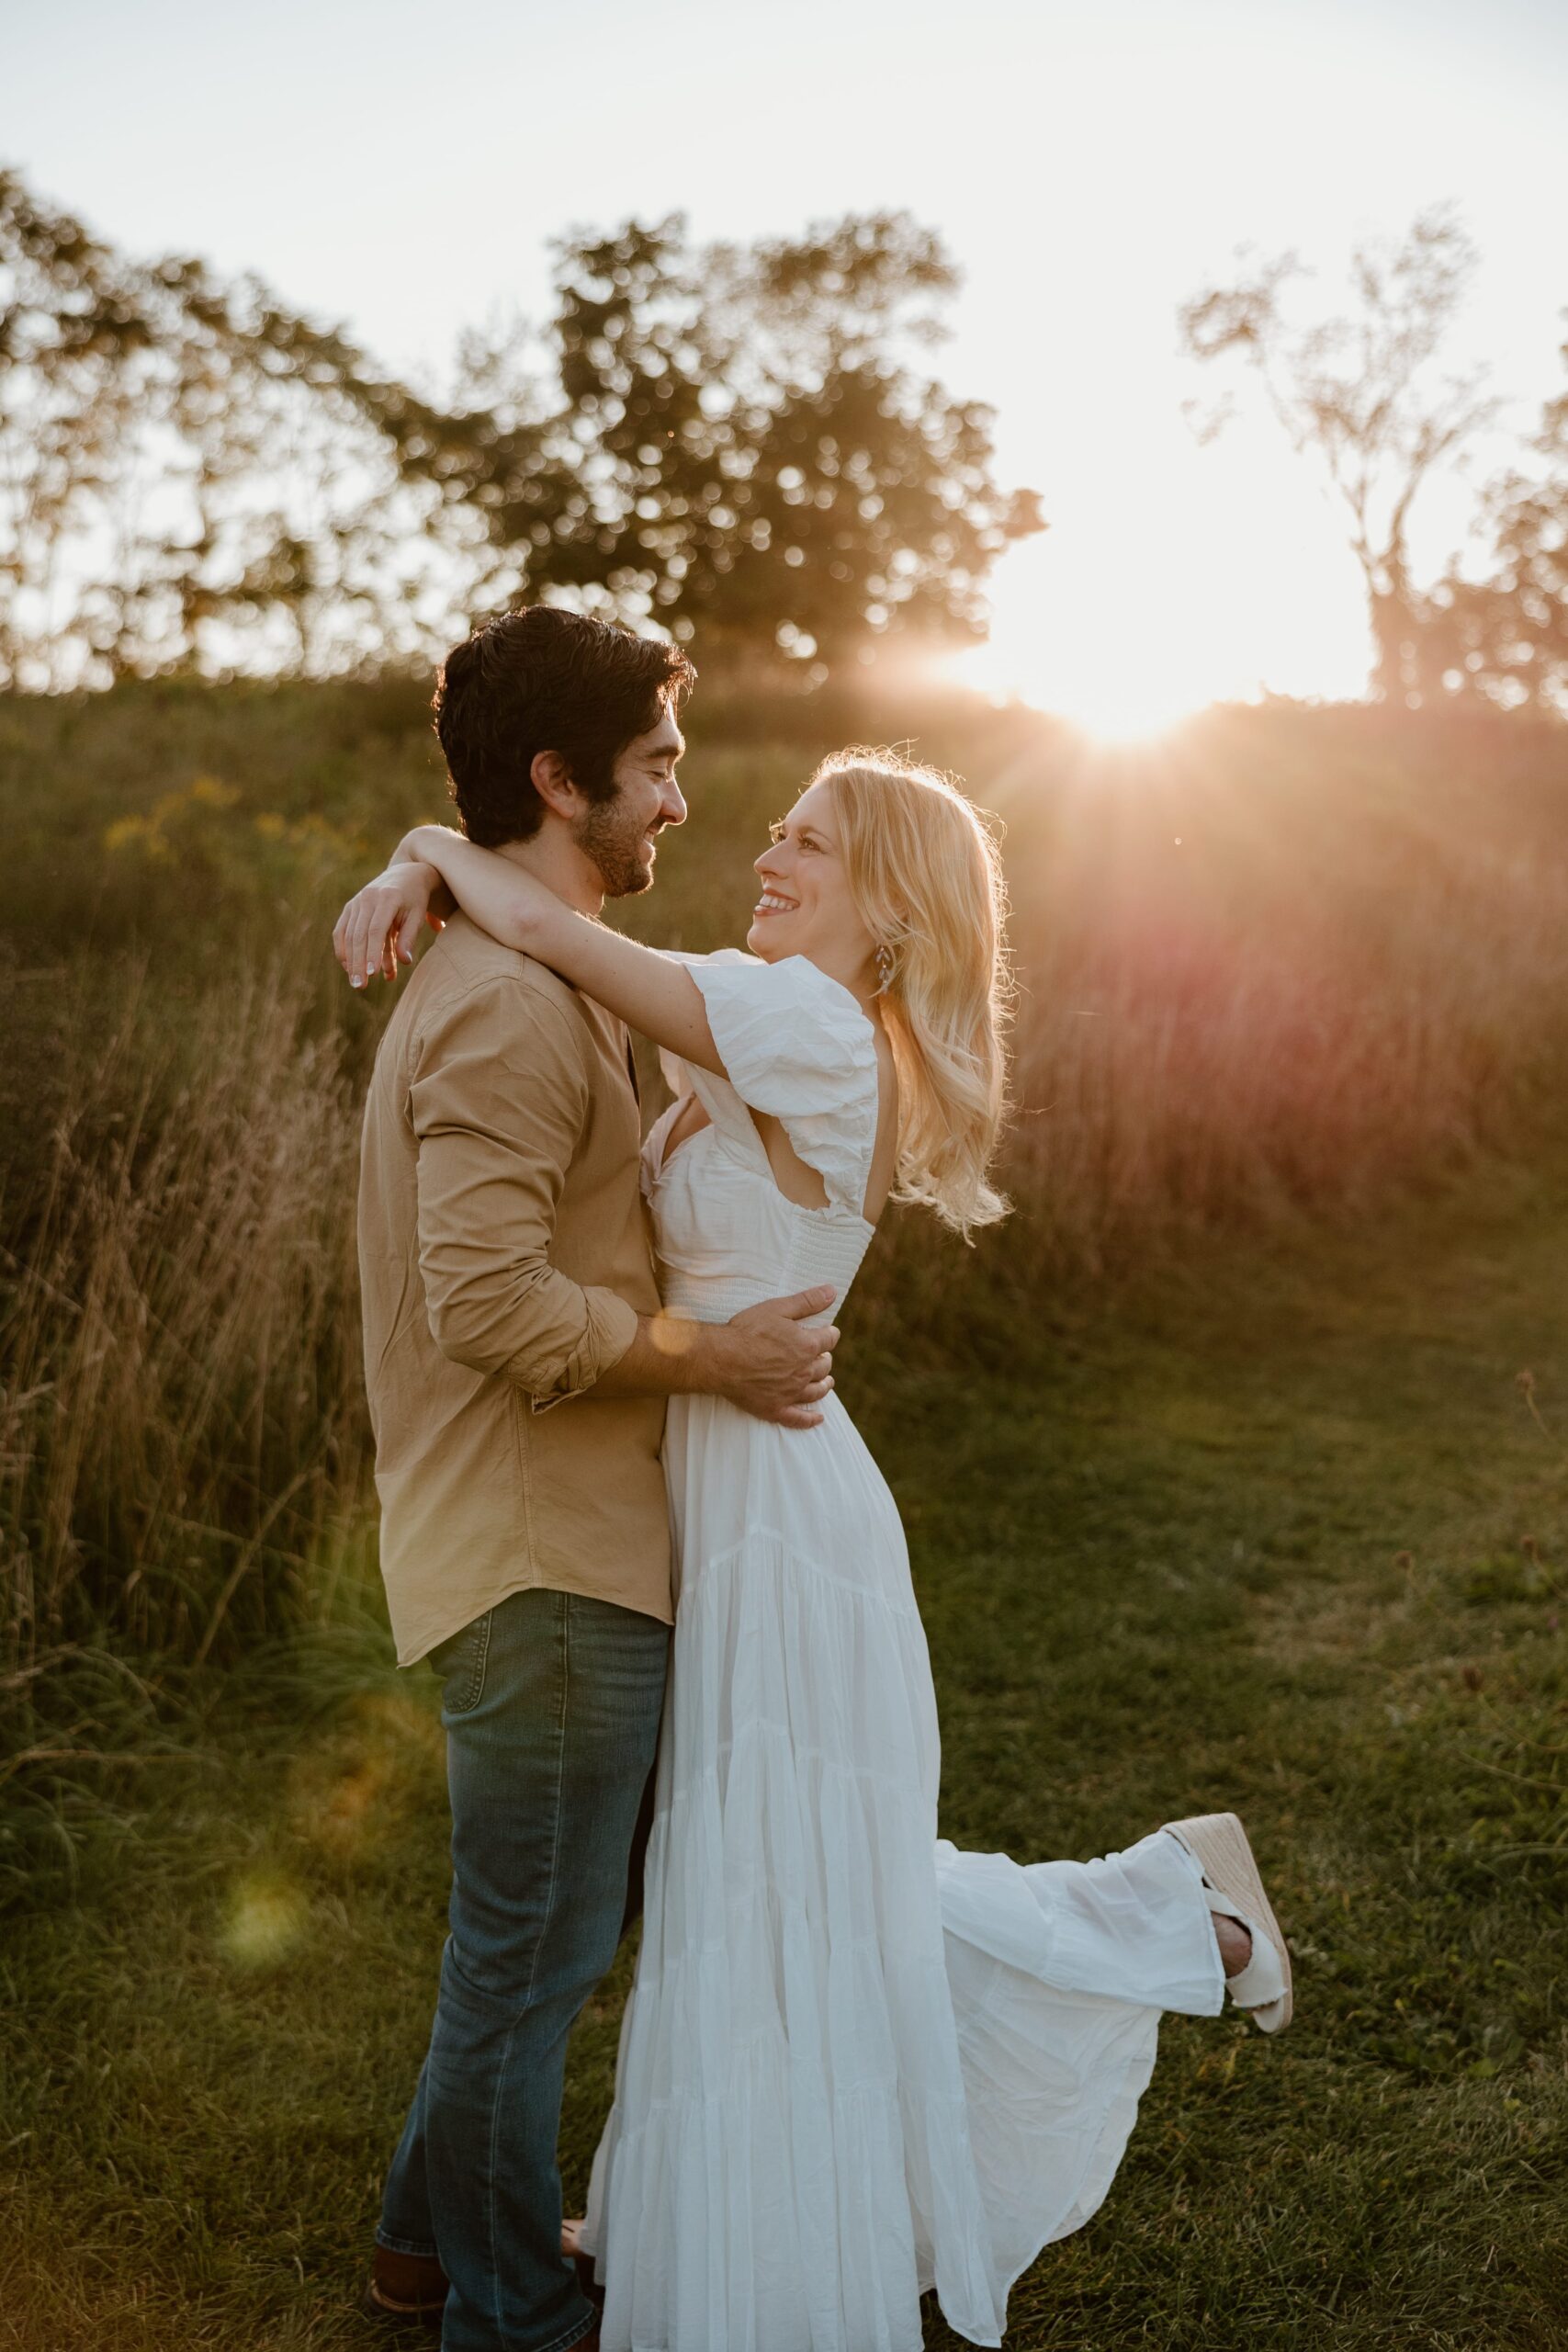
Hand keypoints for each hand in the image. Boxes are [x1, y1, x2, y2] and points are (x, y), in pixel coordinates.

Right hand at [332, 860, 442, 989]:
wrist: (405, 874)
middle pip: (359, 935)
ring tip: (355, 982)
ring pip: (348, 935)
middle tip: (360, 986)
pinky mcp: (350, 907)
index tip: (372, 974)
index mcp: (387, 898)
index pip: (376, 930)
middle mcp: (367, 898)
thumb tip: (405, 961)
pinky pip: (341, 930)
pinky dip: (343, 949)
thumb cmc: (415, 899)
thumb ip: (409, 936)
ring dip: (350, 960)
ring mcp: (356, 902)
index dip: (373, 953)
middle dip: (358, 962)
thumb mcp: (418, 915)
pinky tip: (348, 967)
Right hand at [712, 1285, 839, 1428]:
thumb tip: (832, 1292)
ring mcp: (790, 1393)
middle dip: (826, 1358)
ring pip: (816, 1391)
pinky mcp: (775, 1409)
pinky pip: (798, 1419)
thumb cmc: (747, 1331)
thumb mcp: (777, 1308)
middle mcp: (803, 1372)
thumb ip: (807, 1301)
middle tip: (823, 1355)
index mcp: (807, 1347)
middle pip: (824, 1366)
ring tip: (827, 1381)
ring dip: (824, 1385)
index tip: (828, 1332)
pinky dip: (811, 1419)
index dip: (830, 1333)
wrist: (720, 1359)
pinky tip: (818, 1418)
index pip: (829, 1339)